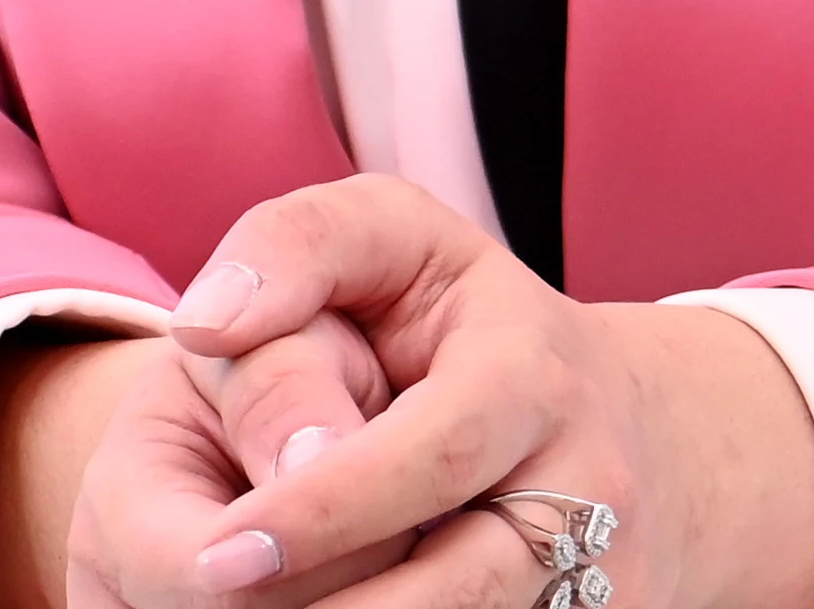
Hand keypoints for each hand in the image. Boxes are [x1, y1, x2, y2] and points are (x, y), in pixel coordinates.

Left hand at [114, 176, 813, 608]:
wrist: (606, 419)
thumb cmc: (452, 319)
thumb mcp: (387, 241)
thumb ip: (293, 248)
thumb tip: (207, 325)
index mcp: (532, 374)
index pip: (435, 457)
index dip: (326, 513)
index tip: (219, 556)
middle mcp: (589, 484)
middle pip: (462, 586)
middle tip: (219, 599)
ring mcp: (602, 576)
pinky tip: (332, 605)